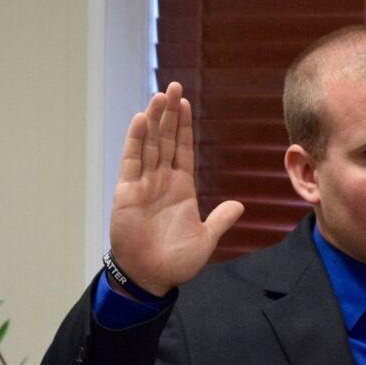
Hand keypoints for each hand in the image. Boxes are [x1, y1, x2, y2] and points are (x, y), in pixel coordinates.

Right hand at [108, 82, 243, 295]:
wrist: (151, 278)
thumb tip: (239, 205)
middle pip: (166, 140)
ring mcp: (143, 184)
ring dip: (154, 120)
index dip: (184, 126)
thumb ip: (220, 220)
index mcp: (182, 188)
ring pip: (149, 145)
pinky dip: (136, 140)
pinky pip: (132, 161)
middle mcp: (162, 181)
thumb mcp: (206, 238)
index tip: (185, 103)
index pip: (183, 149)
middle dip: (170, 114)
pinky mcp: (126, 193)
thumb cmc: (176, 262)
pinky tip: (141, 120)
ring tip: (159, 96)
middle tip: (174, 86)